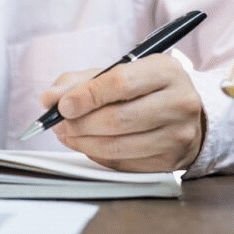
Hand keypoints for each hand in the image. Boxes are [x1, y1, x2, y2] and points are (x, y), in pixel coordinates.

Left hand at [40, 54, 204, 171]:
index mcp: (166, 71)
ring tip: (67, 134)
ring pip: (117, 145)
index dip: (86, 96)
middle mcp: (179, 102)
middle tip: (58, 123)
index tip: (62, 106)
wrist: (185, 114)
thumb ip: (81, 81)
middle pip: (117, 119)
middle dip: (79, 123)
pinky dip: (97, 155)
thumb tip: (48, 98)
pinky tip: (87, 144)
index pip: (120, 83)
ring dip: (83, 142)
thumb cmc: (145, 89)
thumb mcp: (120, 72)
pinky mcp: (170, 161)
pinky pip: (122, 163)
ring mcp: (177, 135)